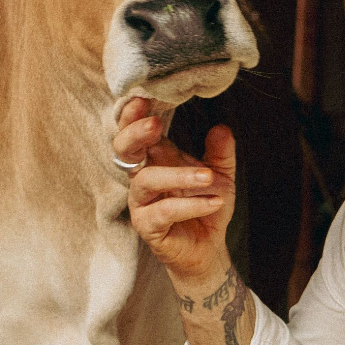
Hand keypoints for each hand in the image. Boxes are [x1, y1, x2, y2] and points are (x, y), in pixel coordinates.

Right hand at [115, 96, 234, 287]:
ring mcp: (141, 203)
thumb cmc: (207, 205)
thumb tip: (221, 127)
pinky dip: (191, 205)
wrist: (209, 248)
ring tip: (209, 178)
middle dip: (135, 134)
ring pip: (147, 181)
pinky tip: (214, 201)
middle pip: (123, 150)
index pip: (136, 132)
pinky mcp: (148, 227)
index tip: (143, 97)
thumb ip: (220, 151)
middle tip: (155, 124)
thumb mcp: (221, 174)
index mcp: (155, 159)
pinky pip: (164, 211)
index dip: (133, 115)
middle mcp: (142, 178)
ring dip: (179, 176)